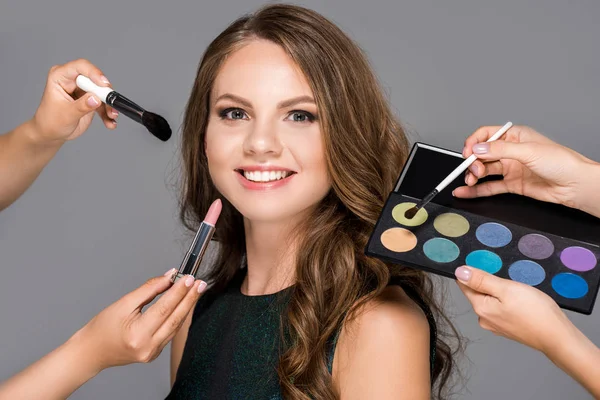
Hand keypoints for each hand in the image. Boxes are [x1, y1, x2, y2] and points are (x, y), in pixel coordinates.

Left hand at [30, 59, 118, 144]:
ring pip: (102, 92)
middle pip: (95, 80)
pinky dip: (108, 113)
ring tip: (111, 116)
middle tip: (110, 105)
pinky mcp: (91, 99)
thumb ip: (82, 106)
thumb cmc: (51, 121)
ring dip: (109, 105)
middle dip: (105, 93)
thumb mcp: (66, 114)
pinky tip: (110, 122)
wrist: (52, 133)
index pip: (80, 67)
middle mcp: (73, 80)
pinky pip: (104, 104)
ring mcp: (83, 90)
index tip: (104, 85)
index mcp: (60, 76)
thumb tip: (96, 99)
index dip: (94, 73)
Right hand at [77, 269, 206, 370]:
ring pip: (176, 326)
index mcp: (137, 334)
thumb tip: (169, 277)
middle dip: (190, 299)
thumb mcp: (123, 303)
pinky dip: (178, 317)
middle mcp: (147, 346)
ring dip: (187, 307)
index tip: (189, 278)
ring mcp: (152, 352)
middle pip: (175, 318)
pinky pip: (171, 333)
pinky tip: (185, 305)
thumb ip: (148, 290)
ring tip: (196, 290)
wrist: (91, 351)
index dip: (178, 292)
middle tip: (200, 283)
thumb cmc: (102, 327)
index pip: (164, 308)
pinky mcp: (154, 353)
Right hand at [453, 125, 598, 211]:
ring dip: (473, 175)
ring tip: (470, 180)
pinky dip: (476, 190)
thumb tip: (478, 148)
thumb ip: (501, 150)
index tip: (467, 153)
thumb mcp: (529, 151)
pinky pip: (489, 186)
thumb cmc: (562, 163)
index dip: (473, 143)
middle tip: (474, 170)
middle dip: (473, 161)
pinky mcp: (512, 184)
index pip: (486, 135)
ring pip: (484, 170)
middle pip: (482, 154)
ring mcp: (510, 168)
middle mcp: (511, 151)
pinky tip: (465, 191)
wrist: (575, 185)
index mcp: (515, 136)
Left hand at [454, 265, 571, 353]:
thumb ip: (481, 280)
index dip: (471, 272)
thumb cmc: (535, 312)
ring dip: (499, 291)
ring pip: (491, 300)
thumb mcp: (506, 289)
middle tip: (506, 277)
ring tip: (517, 290)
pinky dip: (507, 301)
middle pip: (478, 292)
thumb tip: (459, 272)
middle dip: (488, 281)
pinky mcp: (507, 327)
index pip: (464, 285)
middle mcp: (484, 319)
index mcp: (480, 308)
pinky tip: (520, 300)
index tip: (484, 265)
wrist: (558, 337)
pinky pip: (501, 308)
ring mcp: (496, 325)